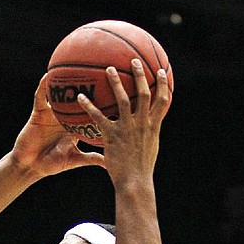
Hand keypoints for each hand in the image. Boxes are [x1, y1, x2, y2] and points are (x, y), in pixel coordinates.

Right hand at [11, 74, 105, 177]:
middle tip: (104, 71)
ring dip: (67, 81)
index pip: (92, 111)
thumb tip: (108, 163)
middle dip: (91, 86)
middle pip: (80, 98)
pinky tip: (47, 76)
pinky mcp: (39, 113)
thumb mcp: (74, 159)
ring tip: (77, 68)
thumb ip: (91, 158)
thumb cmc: (51, 164)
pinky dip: (42, 87)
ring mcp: (52, 113)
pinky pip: (40, 97)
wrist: (30, 166)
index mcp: (76, 126)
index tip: (116, 92)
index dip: (103, 102)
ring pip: (61, 94)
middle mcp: (65, 116)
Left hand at [77, 59, 169, 186]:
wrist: (134, 182)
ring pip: (123, 100)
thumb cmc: (141, 170)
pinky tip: (80, 97)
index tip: (161, 70)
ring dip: (116, 83)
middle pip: (144, 93)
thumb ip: (148, 137)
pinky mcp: (112, 136)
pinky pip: (99, 117)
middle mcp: (142, 124)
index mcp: (153, 126)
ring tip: (108, 69)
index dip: (162, 84)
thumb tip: (147, 131)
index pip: (162, 100)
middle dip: (140, 75)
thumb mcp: (149, 151)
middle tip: (134, 61)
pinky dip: (89, 106)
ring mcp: (127, 129)